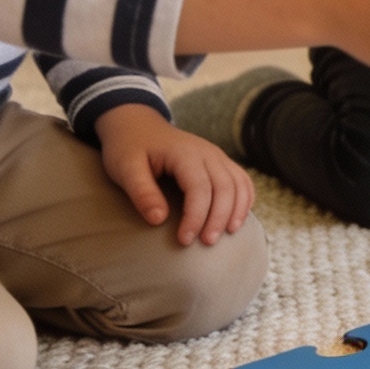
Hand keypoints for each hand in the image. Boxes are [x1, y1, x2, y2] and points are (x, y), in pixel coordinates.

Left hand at [95, 105, 254, 246]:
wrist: (137, 125)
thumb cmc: (129, 148)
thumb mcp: (125, 169)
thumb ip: (141, 193)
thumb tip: (159, 220)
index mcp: (184, 153)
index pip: (200, 188)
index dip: (196, 217)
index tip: (184, 240)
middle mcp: (207, 152)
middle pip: (225, 187)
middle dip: (218, 218)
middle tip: (206, 243)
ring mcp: (216, 155)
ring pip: (238, 184)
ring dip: (236, 211)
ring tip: (225, 235)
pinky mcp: (220, 161)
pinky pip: (242, 180)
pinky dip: (244, 200)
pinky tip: (236, 219)